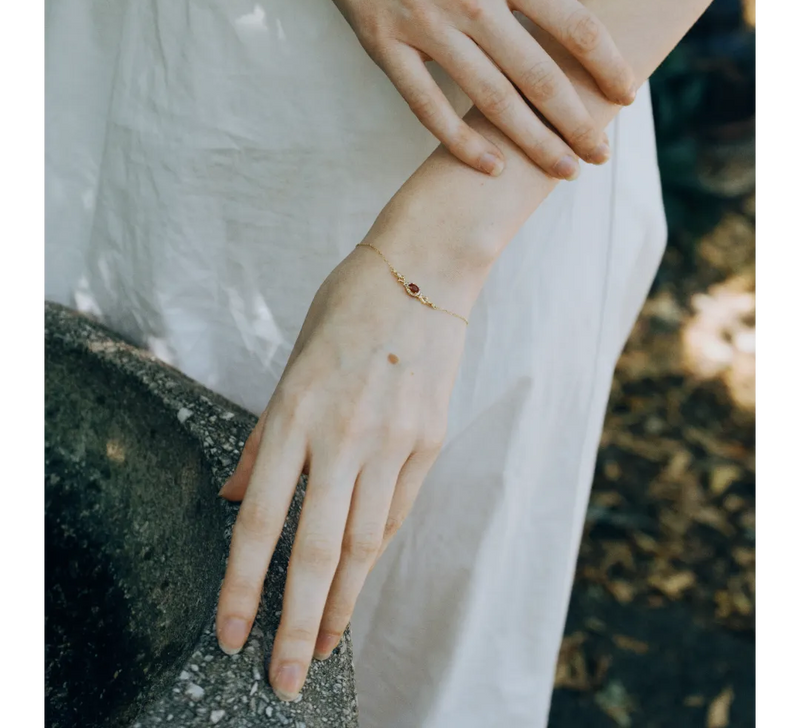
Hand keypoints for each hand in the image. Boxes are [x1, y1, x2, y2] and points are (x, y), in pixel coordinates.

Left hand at [214, 244, 470, 701]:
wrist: (425, 270)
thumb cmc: (349, 307)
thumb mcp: (293, 363)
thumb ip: (266, 438)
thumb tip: (240, 497)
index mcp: (296, 411)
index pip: (261, 520)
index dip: (242, 585)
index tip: (230, 633)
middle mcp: (343, 435)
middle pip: (316, 552)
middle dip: (297, 625)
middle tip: (285, 680)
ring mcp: (393, 441)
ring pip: (363, 544)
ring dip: (342, 602)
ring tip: (325, 644)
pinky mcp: (429, 441)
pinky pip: (397, 511)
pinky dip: (374, 550)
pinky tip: (360, 576)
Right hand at [267, 0, 634, 178]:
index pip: (574, 26)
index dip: (607, 65)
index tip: (626, 92)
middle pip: (540, 76)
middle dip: (577, 122)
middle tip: (600, 154)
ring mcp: (424, 25)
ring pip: (491, 99)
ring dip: (532, 142)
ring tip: (561, 170)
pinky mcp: (382, 43)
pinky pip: (425, 104)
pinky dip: (459, 140)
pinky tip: (489, 165)